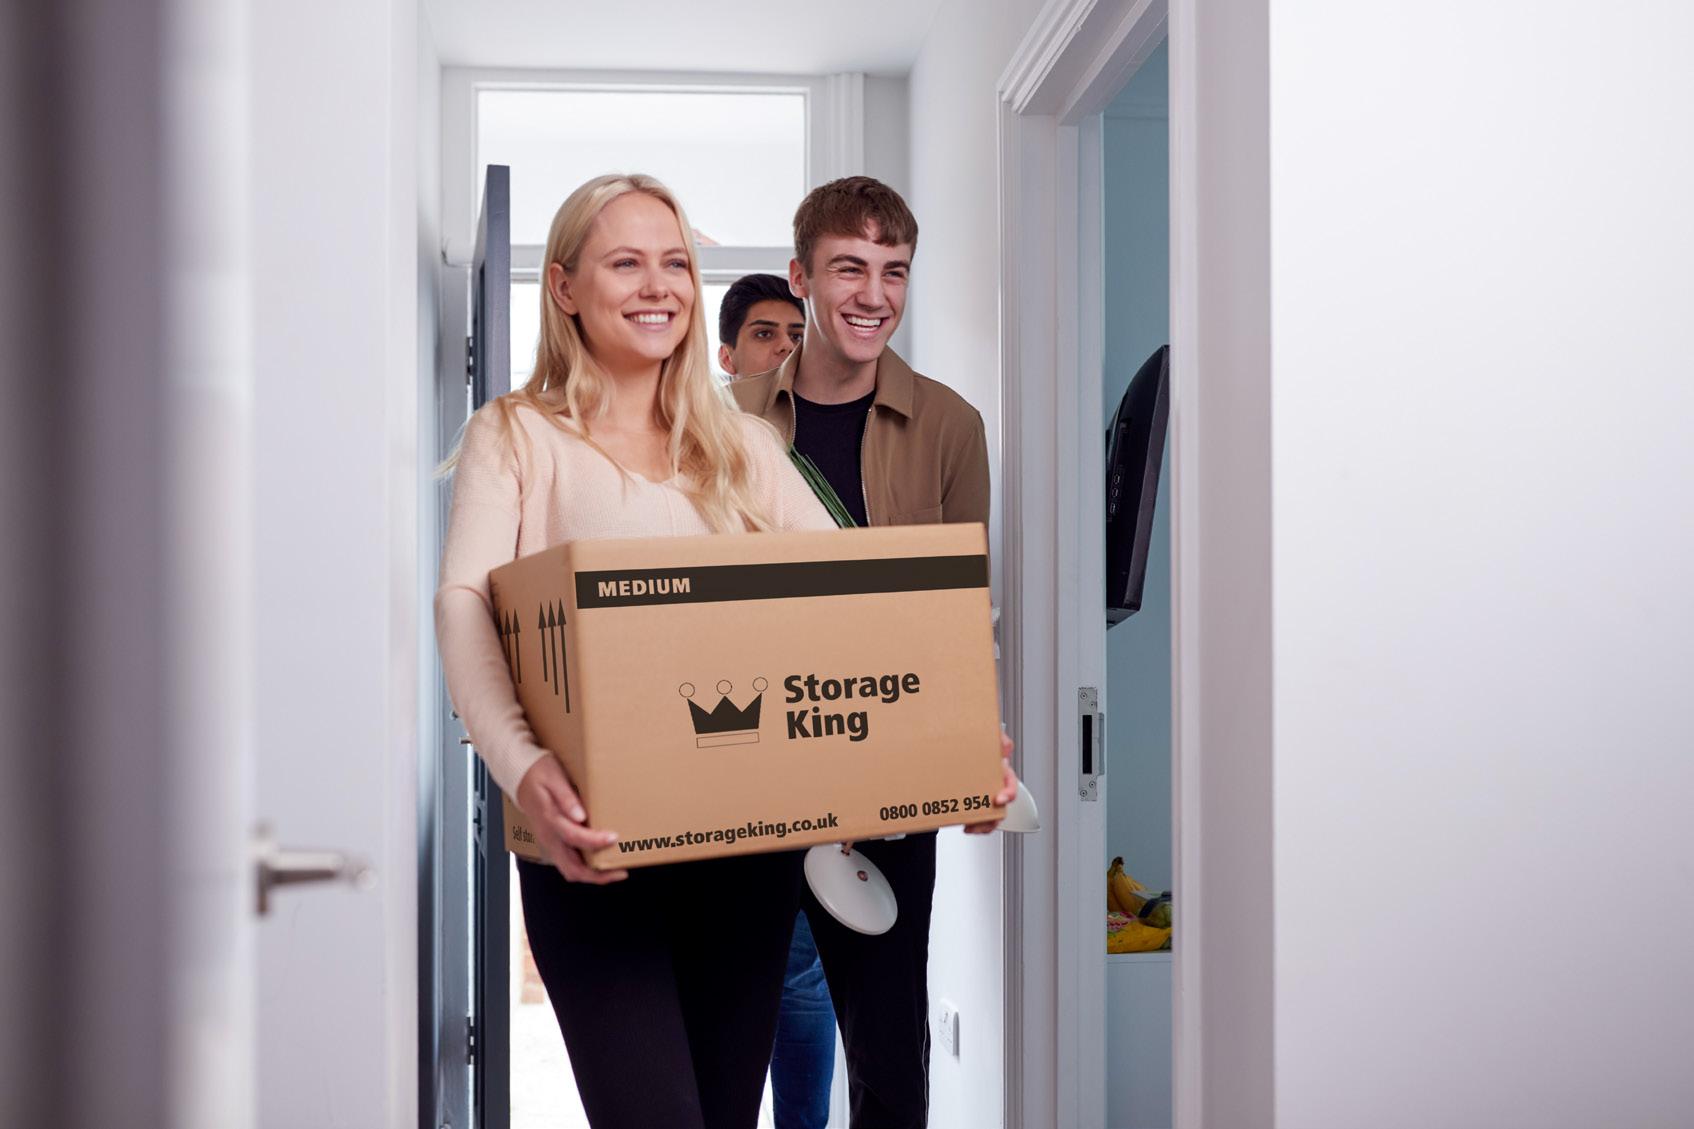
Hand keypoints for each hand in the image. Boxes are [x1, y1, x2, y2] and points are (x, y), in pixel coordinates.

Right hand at [514, 755, 627, 883]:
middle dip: (597, 876)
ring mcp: (550, 843)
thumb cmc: (539, 774)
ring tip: (615, 870)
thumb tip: (580, 816)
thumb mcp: (554, 778)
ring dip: (593, 874)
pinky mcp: (553, 843)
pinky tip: (601, 860)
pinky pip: (569, 863)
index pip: (574, 837)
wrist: (521, 778)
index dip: (595, 841)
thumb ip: (566, 798)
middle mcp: (549, 838)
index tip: (614, 838)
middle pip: (572, 868)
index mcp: (550, 820)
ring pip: (570, 870)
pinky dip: (586, 867)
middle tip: (620, 872)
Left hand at [964, 732, 1019, 834]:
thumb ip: (1000, 738)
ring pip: (988, 817)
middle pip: (1000, 809)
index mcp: (1001, 773)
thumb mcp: (990, 736)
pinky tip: (961, 822)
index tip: (1000, 798)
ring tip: (971, 827)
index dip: (1009, 794)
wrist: (954, 743)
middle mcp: (993, 786)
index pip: (1010, 786)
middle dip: (994, 818)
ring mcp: (981, 795)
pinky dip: (968, 822)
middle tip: (984, 821)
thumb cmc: (976, 742)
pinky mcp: (967, 801)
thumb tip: (1005, 747)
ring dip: (981, 825)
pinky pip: (972, 816)